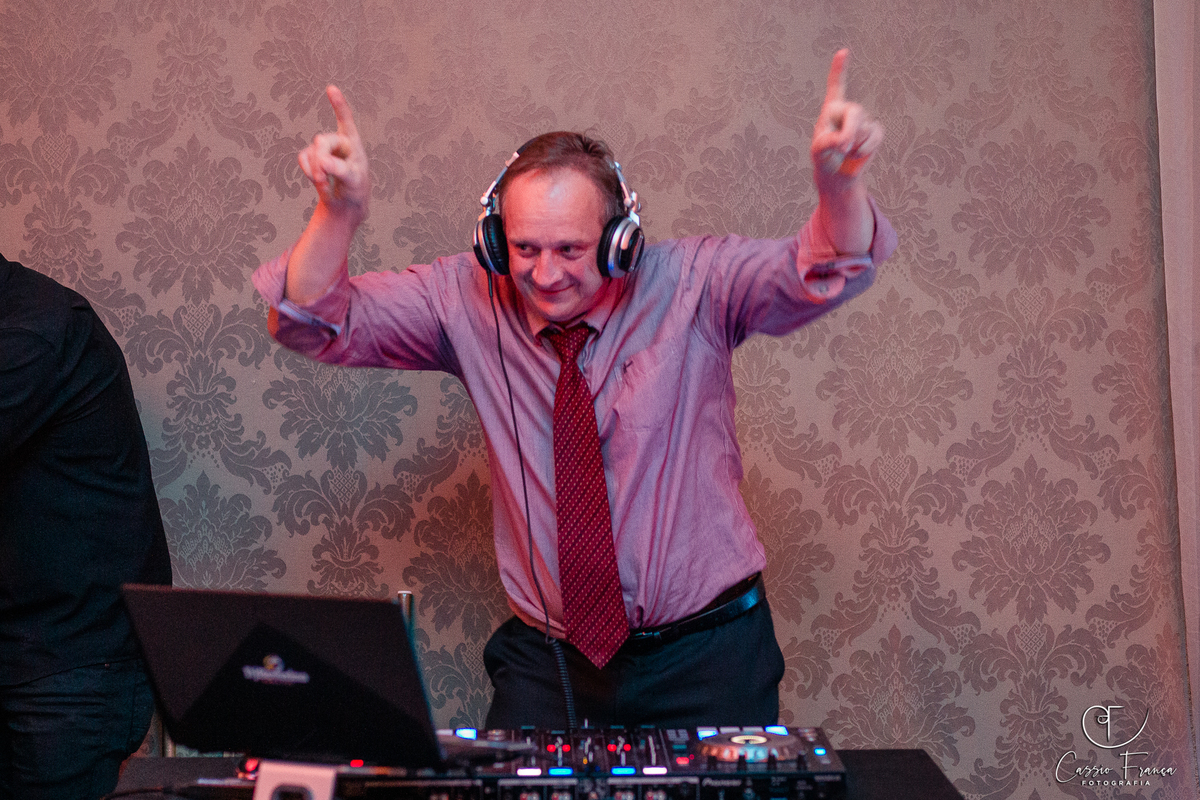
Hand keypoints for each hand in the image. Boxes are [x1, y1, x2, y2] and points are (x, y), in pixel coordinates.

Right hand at [298, 85, 370, 222]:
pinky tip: (319, 182)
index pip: (346, 120)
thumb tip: (324, 161)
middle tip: (324, 180)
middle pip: (322, 142)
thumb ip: (342, 170)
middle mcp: (338, 142)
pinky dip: (308, 173)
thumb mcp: (354, 182)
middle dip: (321, 162)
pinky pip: (302, 159)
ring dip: (316, 172)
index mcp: (353, 143)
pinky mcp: (311, 157)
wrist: (345, 205)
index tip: (331, 88)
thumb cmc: (355, 191)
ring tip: (327, 184)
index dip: (338, 105)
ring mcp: (324, 149)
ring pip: (311, 152)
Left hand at [811, 49, 882, 193]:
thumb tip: (846, 141)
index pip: (836, 86)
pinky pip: (875, 136)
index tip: (843, 52)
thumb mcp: (818, 152)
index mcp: (831, 109)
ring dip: (853, 145)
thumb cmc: (823, 158)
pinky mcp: (873, 132)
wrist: (836, 173)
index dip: (839, 69)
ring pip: (864, 129)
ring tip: (844, 152)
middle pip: (856, 112)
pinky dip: (866, 148)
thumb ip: (829, 143)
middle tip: (841, 149)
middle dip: (850, 131)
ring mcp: (862, 120)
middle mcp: (847, 111)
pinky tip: (857, 153)